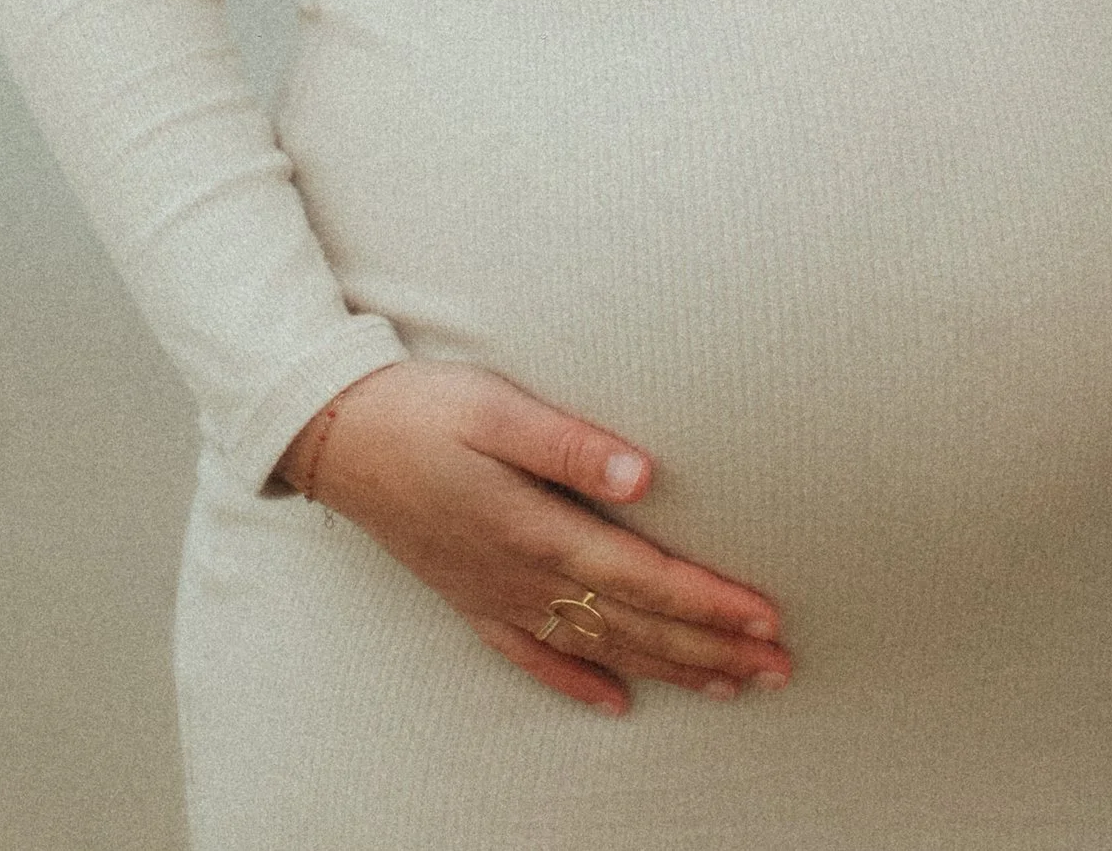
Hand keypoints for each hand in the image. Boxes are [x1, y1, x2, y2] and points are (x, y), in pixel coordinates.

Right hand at [283, 362, 792, 715]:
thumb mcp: (494, 408)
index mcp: (536, 528)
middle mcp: (522, 576)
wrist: (334, 436)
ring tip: (729, 686)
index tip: (766, 619)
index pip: (643, 578)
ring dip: (667, 668)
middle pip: (633, 624)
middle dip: (710, 649)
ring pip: (597, 646)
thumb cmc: (420, 408)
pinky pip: (534, 656)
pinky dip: (580, 682)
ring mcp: (496, 594)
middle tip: (777, 669)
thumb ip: (569, 445)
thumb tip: (644, 476)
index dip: (708, 602)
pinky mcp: (471, 597)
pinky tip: (618, 702)